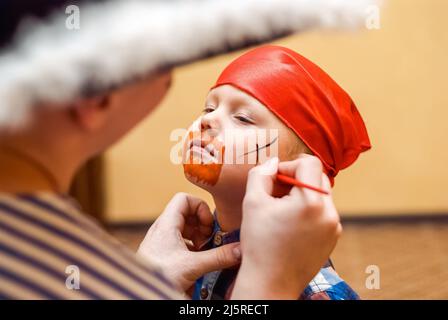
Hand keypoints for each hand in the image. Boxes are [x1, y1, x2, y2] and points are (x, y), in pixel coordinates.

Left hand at [137, 193, 240, 292]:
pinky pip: (181, 244)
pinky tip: (197, 264)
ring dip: (198, 238)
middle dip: (202, 226)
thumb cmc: (157, 276)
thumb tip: (239, 250)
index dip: (200, 207)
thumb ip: (218, 257)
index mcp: (167, 224)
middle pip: (187, 214)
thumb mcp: (192, 266)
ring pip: (185, 230)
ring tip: (205, 252)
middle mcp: (163, 229)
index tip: (209, 224)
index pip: (184, 199)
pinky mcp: (163, 254)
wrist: (139, 293)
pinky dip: (192, 249)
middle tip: (210, 240)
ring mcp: (162, 242)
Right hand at [232, 154, 341, 298]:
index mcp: (311, 202)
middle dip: (295, 181)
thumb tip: (272, 162)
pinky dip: (308, 211)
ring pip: (320, 195)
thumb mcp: (252, 202)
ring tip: (281, 212)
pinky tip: (290, 225)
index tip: (273, 180)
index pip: (308, 164)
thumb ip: (260, 174)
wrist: (270, 282)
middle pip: (316, 178)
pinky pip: (323, 213)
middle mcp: (329, 213)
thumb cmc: (259, 244)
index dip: (288, 166)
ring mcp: (334, 227)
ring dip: (301, 196)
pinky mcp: (332, 238)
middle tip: (274, 194)